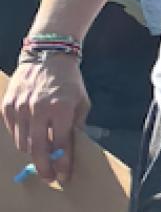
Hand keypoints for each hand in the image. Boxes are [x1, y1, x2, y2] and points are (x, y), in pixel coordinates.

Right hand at [1, 55, 88, 183]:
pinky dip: (21, 136)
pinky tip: (30, 134)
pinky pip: (12, 131)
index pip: (61, 145)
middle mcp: (38, 110)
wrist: (47, 56)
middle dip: (44, 167)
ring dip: (32, 151)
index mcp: (61, 109)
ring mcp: (20, 108)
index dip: (62, 164)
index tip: (63, 176)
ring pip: (22, 143)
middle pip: (38, 149)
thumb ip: (77, 124)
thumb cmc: (68, 80)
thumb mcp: (81, 101)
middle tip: (48, 177)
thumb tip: (72, 147)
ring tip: (40, 151)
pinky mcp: (8, 105)